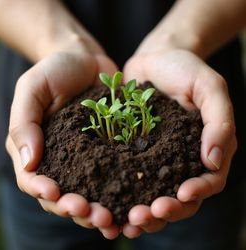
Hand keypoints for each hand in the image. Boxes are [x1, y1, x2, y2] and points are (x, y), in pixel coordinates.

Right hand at [6, 44, 121, 238]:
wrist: (86, 60)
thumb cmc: (55, 70)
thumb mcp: (33, 89)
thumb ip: (24, 123)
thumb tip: (28, 163)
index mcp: (38, 149)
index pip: (34, 181)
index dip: (43, 192)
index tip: (56, 195)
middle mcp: (62, 160)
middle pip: (65, 196)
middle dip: (77, 210)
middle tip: (94, 216)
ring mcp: (88, 158)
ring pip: (91, 194)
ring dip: (100, 211)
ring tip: (113, 220)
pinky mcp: (111, 151)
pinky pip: (116, 177)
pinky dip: (122, 194)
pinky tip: (133, 206)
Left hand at [122, 47, 236, 234]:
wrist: (155, 59)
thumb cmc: (185, 69)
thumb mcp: (209, 86)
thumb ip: (218, 120)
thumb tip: (214, 160)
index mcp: (203, 148)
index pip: (207, 181)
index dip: (197, 193)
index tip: (180, 196)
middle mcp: (180, 159)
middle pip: (178, 197)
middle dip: (164, 211)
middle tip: (144, 216)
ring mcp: (155, 157)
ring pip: (151, 194)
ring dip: (141, 211)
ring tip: (126, 219)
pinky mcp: (132, 151)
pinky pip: (127, 176)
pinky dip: (120, 193)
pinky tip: (108, 204)